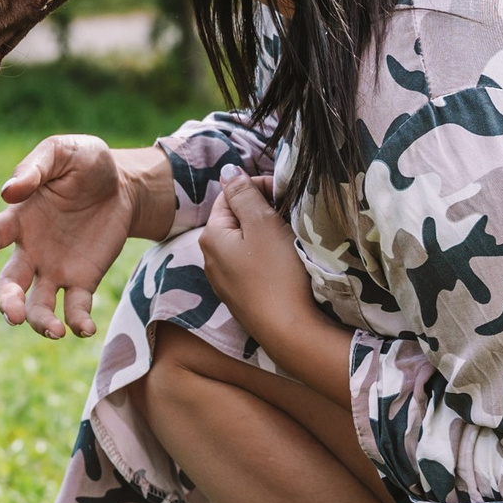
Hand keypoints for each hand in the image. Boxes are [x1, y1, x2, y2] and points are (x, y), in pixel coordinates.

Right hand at [0, 135, 147, 339]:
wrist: (124, 184)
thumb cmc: (86, 163)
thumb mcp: (63, 152)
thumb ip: (36, 167)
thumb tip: (8, 192)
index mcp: (19, 218)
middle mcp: (30, 250)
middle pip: (8, 284)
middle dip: (6, 302)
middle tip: (12, 315)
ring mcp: (55, 269)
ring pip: (36, 305)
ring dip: (39, 322)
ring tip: (55, 331)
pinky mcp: (83, 280)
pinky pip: (75, 308)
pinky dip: (77, 323)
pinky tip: (85, 329)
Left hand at [201, 175, 313, 342]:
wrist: (289, 331)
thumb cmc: (277, 274)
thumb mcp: (260, 223)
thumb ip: (243, 194)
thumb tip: (228, 171)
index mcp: (211, 236)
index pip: (231, 194)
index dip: (260, 188)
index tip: (286, 195)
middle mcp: (211, 259)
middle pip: (238, 220)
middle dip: (264, 212)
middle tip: (291, 216)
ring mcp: (225, 282)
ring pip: (246, 245)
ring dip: (268, 236)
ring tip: (291, 240)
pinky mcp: (243, 299)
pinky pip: (253, 267)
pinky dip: (268, 260)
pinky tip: (286, 266)